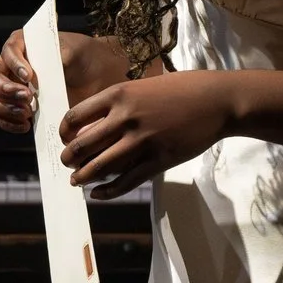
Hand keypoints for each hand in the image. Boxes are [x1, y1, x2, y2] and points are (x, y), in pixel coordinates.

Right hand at [0, 29, 131, 134]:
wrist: (97, 78)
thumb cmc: (84, 58)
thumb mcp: (75, 51)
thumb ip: (57, 55)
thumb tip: (42, 67)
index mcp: (22, 45)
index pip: (7, 51)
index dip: (14, 64)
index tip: (29, 77)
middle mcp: (11, 66)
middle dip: (5, 90)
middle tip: (28, 98)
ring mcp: (12, 89)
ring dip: (3, 108)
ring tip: (27, 112)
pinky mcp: (18, 108)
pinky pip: (1, 118)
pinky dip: (9, 123)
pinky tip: (26, 125)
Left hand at [58, 71, 235, 199]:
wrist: (218, 101)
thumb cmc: (182, 89)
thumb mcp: (143, 87)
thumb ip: (119, 104)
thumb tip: (94, 125)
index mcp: (118, 95)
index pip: (75, 117)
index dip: (64, 133)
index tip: (65, 140)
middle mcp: (124, 117)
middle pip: (81, 145)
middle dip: (68, 158)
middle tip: (67, 164)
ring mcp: (141, 141)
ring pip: (99, 166)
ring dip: (82, 177)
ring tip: (76, 181)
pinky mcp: (158, 160)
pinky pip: (126, 181)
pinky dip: (108, 192)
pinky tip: (98, 195)